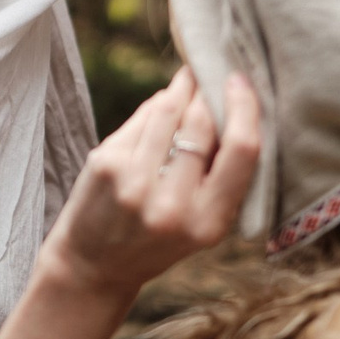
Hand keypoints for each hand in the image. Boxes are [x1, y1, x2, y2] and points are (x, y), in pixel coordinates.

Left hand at [34, 67, 260, 300]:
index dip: (244, 108)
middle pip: (202, 123)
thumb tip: (229, 102)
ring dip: (181, 89)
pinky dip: (155, 107)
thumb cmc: (157, 240)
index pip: (241, 151)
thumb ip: (219, 174)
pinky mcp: (106, 164)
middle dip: (209, 91)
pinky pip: (140, 119)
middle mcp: (172, 206)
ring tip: (188, 79)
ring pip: (167, 111)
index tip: (240, 81)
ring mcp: (134, 183)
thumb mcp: (201, 223)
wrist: (94, 266)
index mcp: (209, 223)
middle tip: (212, 72)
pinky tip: (160, 106)